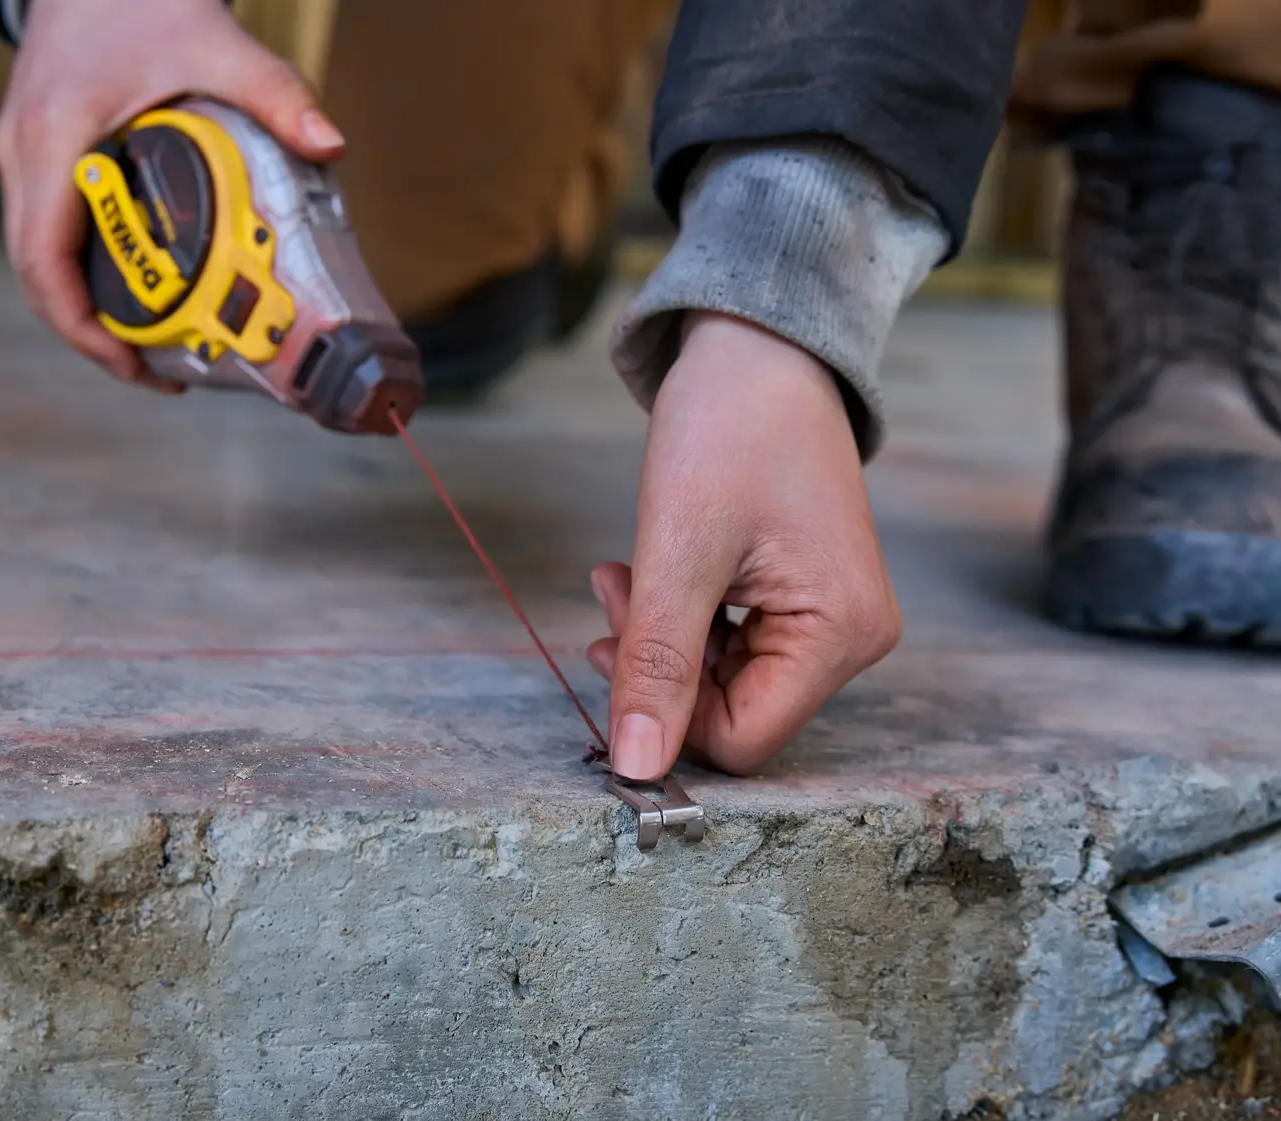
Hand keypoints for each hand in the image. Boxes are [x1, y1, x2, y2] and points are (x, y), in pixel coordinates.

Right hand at [0, 0, 344, 387]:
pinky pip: (49, 232)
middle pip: (36, 276)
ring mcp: (22, 156)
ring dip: (85, 309)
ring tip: (151, 345)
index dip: (83, 327)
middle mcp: (22, 154)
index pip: (44, 260)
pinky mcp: (36, 154)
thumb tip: (330, 146)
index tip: (133, 362)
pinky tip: (138, 288)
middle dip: (90, 336)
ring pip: (37, 258)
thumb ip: (274, 93)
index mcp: (54, 138)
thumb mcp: (214, 40)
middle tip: (157, 372)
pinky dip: (84, 271)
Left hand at [588, 313, 901, 778]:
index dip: (666, 713)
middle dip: (658, 665)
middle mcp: (853, 640)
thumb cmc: (727, 429)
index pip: (741, 740)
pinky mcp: (803, 599)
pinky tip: (646, 571)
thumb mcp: (678, 552)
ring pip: (720, 680)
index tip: (612, 645)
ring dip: (659, 638)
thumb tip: (639, 769)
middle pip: (729, 711)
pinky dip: (678, 617)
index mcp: (842, 635)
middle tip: (613, 593)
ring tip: (620, 573)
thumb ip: (658, 666)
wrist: (757, 346)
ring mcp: (830, 619)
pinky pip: (729, 645)